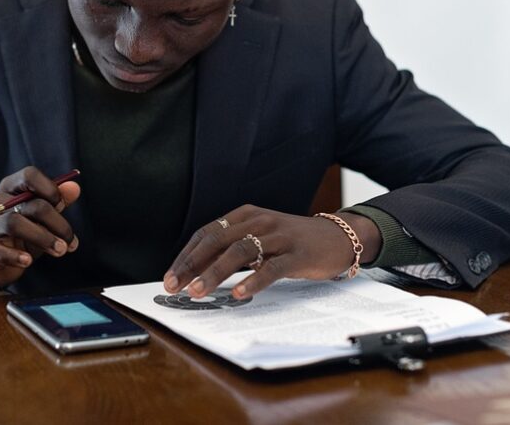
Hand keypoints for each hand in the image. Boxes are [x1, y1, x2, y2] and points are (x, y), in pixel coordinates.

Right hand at [0, 166, 80, 288]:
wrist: (2, 260)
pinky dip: (15, 256)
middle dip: (57, 223)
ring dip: (43, 238)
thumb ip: (59, 201)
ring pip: (15, 224)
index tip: (62, 204)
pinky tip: (28, 261)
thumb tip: (74, 188)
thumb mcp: (44, 216)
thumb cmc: (27, 231)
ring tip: (60, 251)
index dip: (49, 188)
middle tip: (71, 241)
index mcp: (12, 188)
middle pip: (31, 205)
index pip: (29, 175)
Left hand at [162, 205, 381, 299]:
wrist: (338, 237)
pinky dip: (253, 281)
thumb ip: (233, 250)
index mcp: (245, 215)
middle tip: (175, 286)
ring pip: (239, 252)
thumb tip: (198, 273)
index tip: (171, 277)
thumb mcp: (260, 239)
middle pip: (217, 240)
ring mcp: (278, 236)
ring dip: (215, 273)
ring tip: (198, 291)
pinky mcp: (296, 254)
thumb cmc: (292, 242)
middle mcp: (258, 221)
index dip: (187, 255)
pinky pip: (271, 267)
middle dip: (192, 265)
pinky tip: (239, 294)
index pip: (207, 233)